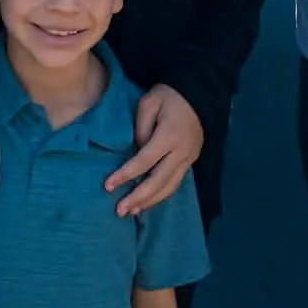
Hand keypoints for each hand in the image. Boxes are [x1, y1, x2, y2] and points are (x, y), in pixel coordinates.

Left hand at [105, 85, 203, 216]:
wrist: (199, 95)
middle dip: (138, 198)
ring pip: (169, 187)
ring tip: (132, 212)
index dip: (125, 175)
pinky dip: (161, 195)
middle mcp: (181, 152)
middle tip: (119, 211)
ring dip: (150, 202)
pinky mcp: (191, 161)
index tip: (108, 186)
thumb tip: (136, 152)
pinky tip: (149, 202)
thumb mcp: (148, 103)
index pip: (144, 161)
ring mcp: (189, 159)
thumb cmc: (169, 96)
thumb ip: (140, 129)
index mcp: (169, 136)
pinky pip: (175, 183)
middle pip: (158, 181)